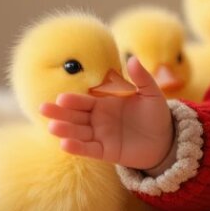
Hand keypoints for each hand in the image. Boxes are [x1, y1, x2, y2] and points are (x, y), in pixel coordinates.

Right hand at [40, 56, 173, 170]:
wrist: (165, 140)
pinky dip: (77, 148)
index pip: (84, 101)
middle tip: (43, 109)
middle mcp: (98, 120)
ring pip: (79, 132)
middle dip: (60, 113)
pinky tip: (65, 144)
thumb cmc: (156, 114)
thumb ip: (142, 78)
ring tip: (53, 127)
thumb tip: (133, 58)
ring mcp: (100, 136)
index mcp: (104, 103)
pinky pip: (89, 149)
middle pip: (75, 116)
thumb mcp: (151, 94)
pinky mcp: (105, 152)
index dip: (73, 100)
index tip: (61, 98)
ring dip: (65, 130)